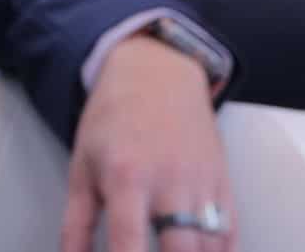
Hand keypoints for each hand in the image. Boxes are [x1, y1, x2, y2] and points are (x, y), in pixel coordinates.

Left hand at [61, 35, 232, 251]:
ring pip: (210, 244)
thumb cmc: (112, 119)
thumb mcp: (80, 168)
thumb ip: (75, 225)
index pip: (127, 245)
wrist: (159, 71)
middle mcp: (172, 181)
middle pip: (182, 251)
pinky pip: (230, 228)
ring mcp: (203, 180)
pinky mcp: (222, 178)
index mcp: (128, 178)